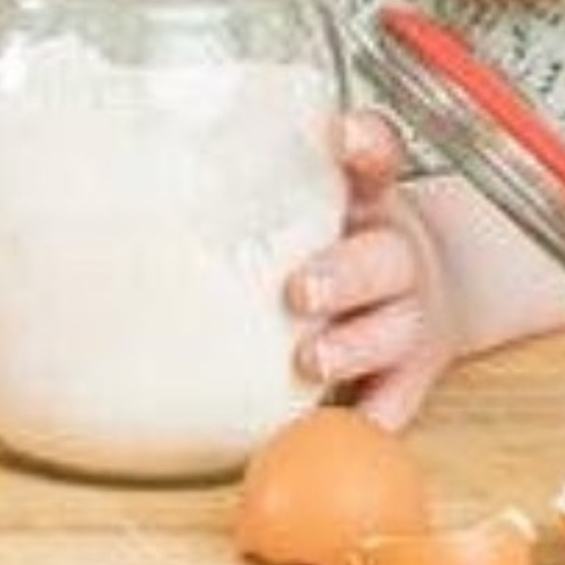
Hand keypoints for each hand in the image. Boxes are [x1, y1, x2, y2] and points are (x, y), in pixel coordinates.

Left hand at [284, 107, 465, 425]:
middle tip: (299, 291)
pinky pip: (403, 399)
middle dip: (344, 274)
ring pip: (397, 329)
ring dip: (355, 346)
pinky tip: (348, 427)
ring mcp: (413, 313)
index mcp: (368, 196)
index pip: (379, 155)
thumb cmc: (338, 236)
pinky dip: (377, 414)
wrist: (430, 290)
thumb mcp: (312, 193)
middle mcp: (396, 251)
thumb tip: (134, 168)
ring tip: (311, 359)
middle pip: (386, 256)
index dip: (365, 143)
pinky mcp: (419, 371)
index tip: (341, 137)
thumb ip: (254, 176)